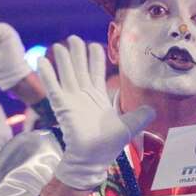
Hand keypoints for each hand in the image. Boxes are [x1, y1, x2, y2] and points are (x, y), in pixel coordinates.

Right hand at [37, 36, 154, 190]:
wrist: (93, 158)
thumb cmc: (108, 145)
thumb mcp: (130, 127)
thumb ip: (141, 116)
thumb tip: (154, 109)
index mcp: (99, 98)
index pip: (96, 73)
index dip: (95, 59)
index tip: (95, 44)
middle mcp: (84, 96)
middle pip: (80, 69)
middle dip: (77, 53)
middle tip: (73, 37)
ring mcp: (72, 100)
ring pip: (67, 74)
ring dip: (63, 59)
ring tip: (59, 45)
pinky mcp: (62, 106)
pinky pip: (53, 87)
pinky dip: (47, 74)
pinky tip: (42, 61)